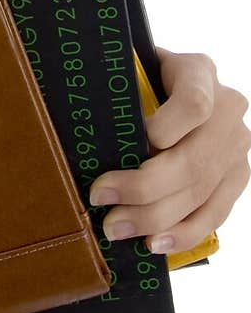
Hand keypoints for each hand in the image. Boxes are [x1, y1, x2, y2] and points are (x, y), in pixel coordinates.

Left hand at [89, 47, 250, 253]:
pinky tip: (156, 242)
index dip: (164, 129)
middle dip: (143, 189)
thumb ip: (119, 90)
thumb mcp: (132, 70)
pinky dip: (184, 232)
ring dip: (156, 218)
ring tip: (118, 228)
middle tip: (101, 199)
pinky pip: (215, 212)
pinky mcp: (237, 176)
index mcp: (200, 73)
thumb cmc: (142, 78)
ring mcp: (237, 145)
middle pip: (193, 160)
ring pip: (201, 192)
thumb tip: (78, 130)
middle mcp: (228, 108)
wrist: (176, 85)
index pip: (194, 104)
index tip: (132, 141)